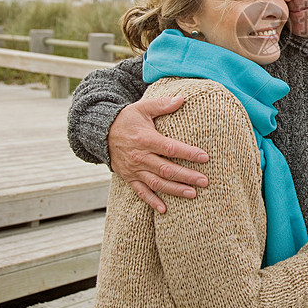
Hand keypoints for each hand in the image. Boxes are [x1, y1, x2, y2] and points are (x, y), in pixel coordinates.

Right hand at [108, 96, 208, 212]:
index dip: (188, 153)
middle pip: (166, 169)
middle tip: (205, 181)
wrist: (101, 132)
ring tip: (193, 194)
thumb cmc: (127, 118)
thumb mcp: (143, 108)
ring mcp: (133, 169)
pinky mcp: (128, 177)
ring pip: (156, 183)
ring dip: (174, 190)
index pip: (170, 148)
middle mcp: (139, 156)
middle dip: (186, 176)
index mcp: (145, 139)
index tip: (205, 157)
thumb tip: (182, 98)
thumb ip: (162, 104)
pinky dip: (151, 201)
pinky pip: (140, 192)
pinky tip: (164, 209)